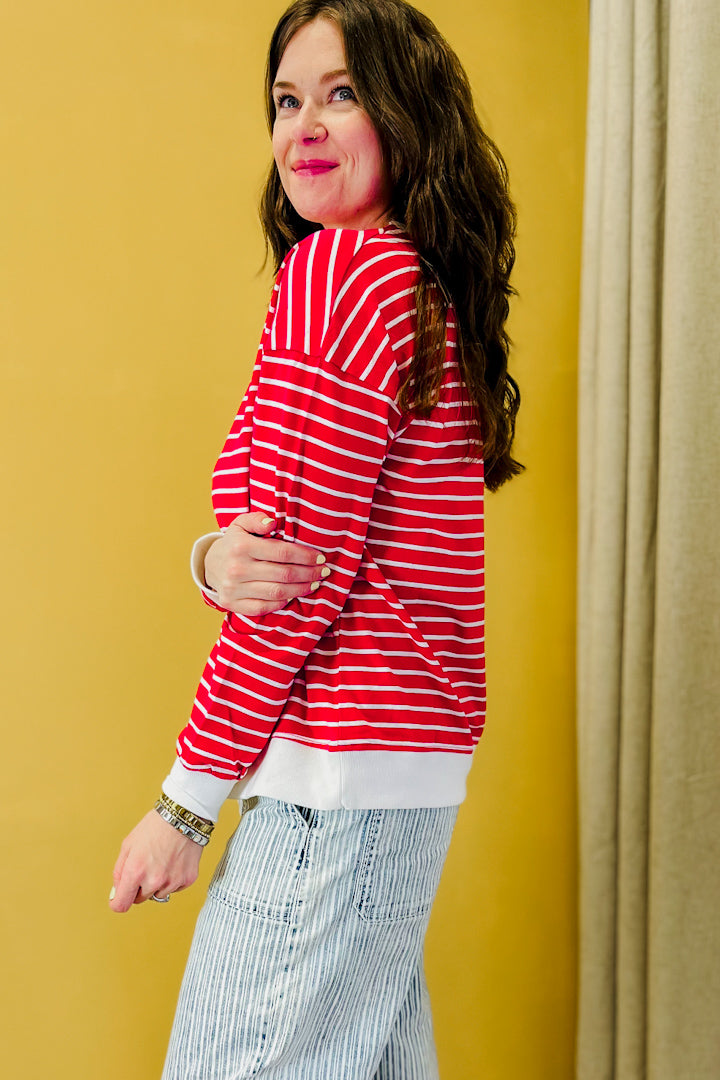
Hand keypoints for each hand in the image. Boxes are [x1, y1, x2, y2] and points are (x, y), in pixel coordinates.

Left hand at [109, 810, 203, 912]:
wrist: (183, 817)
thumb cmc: (155, 826)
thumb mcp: (128, 845)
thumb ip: (119, 871)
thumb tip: (117, 891)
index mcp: (135, 872)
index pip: (121, 905)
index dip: (118, 902)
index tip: (119, 898)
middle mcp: (154, 880)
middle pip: (140, 899)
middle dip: (139, 887)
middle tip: (146, 866)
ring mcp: (172, 882)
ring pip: (158, 894)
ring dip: (157, 884)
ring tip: (162, 861)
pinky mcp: (187, 879)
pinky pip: (175, 888)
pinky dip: (173, 879)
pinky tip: (174, 861)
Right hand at [204, 512, 329, 615]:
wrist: (208, 565)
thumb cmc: (234, 543)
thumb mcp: (241, 524)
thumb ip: (257, 519)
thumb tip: (272, 523)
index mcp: (241, 546)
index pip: (282, 553)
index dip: (305, 556)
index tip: (320, 558)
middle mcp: (237, 569)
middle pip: (283, 574)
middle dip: (309, 574)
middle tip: (323, 572)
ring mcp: (234, 589)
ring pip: (277, 592)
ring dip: (300, 589)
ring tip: (314, 584)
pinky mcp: (232, 604)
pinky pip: (263, 607)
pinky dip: (281, 602)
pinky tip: (292, 595)